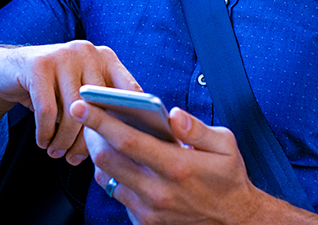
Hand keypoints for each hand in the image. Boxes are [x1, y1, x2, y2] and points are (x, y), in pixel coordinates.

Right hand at [0, 41, 139, 164]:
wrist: (8, 68)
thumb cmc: (52, 89)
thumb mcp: (78, 93)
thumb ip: (99, 109)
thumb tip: (116, 146)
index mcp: (106, 58)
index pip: (130, 90)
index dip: (130, 120)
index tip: (122, 146)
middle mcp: (88, 52)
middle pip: (98, 106)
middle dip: (87, 140)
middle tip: (76, 159)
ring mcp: (63, 55)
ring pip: (72, 111)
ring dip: (64, 140)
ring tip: (56, 153)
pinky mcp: (39, 65)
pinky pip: (47, 111)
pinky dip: (45, 133)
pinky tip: (43, 142)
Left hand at [71, 100, 283, 224]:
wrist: (235, 221)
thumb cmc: (229, 178)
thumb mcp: (224, 145)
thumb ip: (196, 128)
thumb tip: (173, 114)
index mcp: (176, 166)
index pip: (127, 139)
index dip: (100, 120)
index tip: (82, 104)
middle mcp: (158, 191)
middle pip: (108, 159)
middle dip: (91, 134)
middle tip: (86, 115)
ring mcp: (149, 210)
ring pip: (107, 178)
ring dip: (101, 156)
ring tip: (102, 136)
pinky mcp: (145, 222)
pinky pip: (118, 195)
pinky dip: (115, 177)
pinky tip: (122, 163)